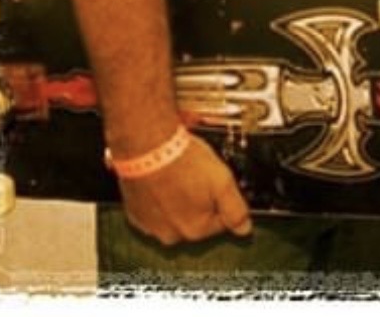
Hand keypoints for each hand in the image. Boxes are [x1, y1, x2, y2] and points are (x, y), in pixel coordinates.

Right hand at [118, 135, 252, 245]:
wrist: (147, 145)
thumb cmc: (182, 160)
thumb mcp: (223, 181)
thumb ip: (235, 209)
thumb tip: (244, 228)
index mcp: (195, 229)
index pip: (221, 222)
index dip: (223, 200)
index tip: (218, 185)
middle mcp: (171, 234)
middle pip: (197, 219)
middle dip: (201, 201)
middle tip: (199, 176)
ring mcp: (150, 225)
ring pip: (174, 215)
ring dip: (179, 200)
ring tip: (181, 175)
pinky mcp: (135, 213)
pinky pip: (154, 210)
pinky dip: (160, 198)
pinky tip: (164, 180)